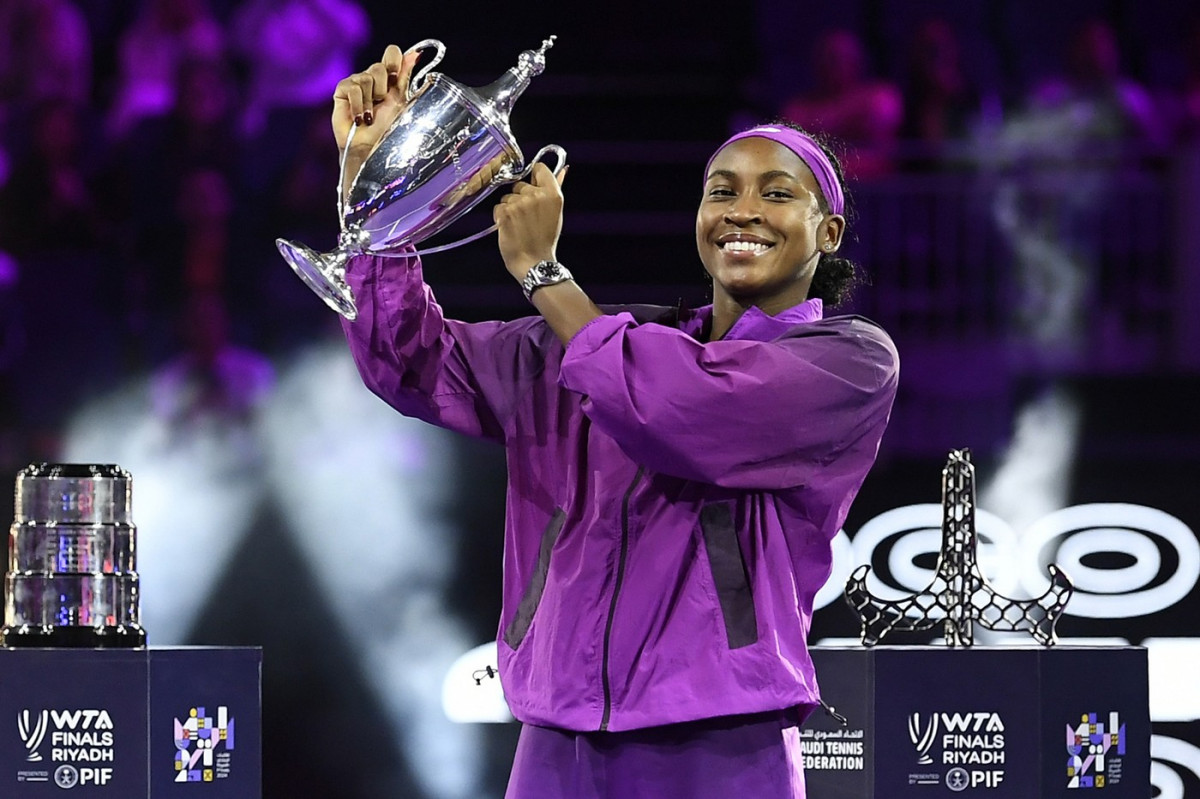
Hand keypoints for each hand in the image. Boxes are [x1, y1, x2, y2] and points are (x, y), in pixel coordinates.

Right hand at [331, 44, 418, 153]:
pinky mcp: (342, 90)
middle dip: (383, 89)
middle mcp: (372, 77)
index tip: (395, 77)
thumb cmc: (386, 129)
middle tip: (381, 104)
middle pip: (379, 66)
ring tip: (369, 117)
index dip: (394, 61)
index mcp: (389, 78)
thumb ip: (405, 77)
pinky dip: (359, 105)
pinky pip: (353, 88)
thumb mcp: (400, 101)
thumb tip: (416, 54)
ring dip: (371, 102)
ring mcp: (356, 82)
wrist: (369, 148)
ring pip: (366, 77)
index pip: (392, 53)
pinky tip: (359, 118)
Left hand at [493, 162, 567, 280]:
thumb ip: (556, 188)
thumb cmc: (545, 240)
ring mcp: (520, 203)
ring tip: (519, 225)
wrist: (534, 262)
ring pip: (507, 196)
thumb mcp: (556, 212)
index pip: (539, 168)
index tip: (533, 186)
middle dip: (520, 197)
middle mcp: (537, 196)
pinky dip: (500, 217)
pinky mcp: (506, 212)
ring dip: (509, 208)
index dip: (534, 177)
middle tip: (527, 217)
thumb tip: (563, 170)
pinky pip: (498, 207)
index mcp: (553, 194)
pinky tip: (510, 228)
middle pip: (520, 184)